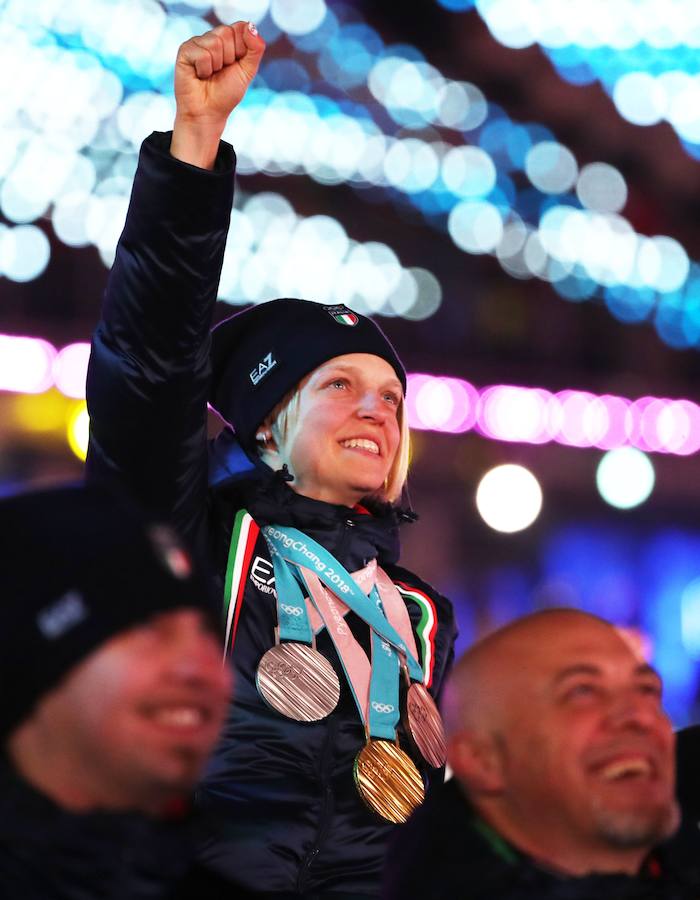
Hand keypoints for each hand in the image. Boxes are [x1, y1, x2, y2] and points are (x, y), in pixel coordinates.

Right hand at [171, 21, 264, 168]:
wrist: (208, 113)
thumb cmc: (226, 94)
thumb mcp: (248, 71)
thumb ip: (255, 49)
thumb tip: (251, 26)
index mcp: (229, 40)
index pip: (240, 27)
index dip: (242, 49)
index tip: (235, 65)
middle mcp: (212, 37)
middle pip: (227, 32)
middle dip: (229, 58)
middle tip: (221, 71)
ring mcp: (197, 42)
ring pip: (214, 42)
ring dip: (217, 65)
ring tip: (210, 75)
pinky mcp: (185, 50)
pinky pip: (202, 54)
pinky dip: (204, 70)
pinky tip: (199, 75)